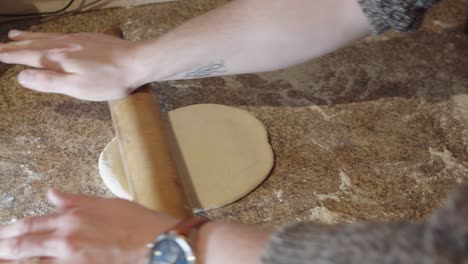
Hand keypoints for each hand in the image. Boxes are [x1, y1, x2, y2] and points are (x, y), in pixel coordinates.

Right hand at [0, 30, 147, 100]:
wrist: (137, 62)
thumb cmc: (109, 79)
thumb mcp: (76, 87)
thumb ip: (48, 81)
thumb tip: (22, 77)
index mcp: (58, 59)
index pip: (28, 56)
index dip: (11, 56)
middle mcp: (64, 46)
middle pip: (34, 44)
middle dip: (15, 46)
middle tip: (1, 46)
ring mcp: (78, 40)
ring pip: (47, 36)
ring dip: (29, 37)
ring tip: (16, 35)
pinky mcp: (90, 38)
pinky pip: (61, 34)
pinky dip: (49, 34)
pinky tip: (51, 36)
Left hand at [0, 190, 176, 263]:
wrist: (157, 244)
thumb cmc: (137, 223)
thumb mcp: (105, 203)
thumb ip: (73, 200)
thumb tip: (52, 194)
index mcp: (72, 218)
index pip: (30, 224)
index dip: (9, 230)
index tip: (0, 234)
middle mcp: (66, 240)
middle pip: (24, 245)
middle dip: (4, 246)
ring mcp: (71, 259)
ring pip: (31, 262)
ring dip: (13, 259)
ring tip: (2, 257)